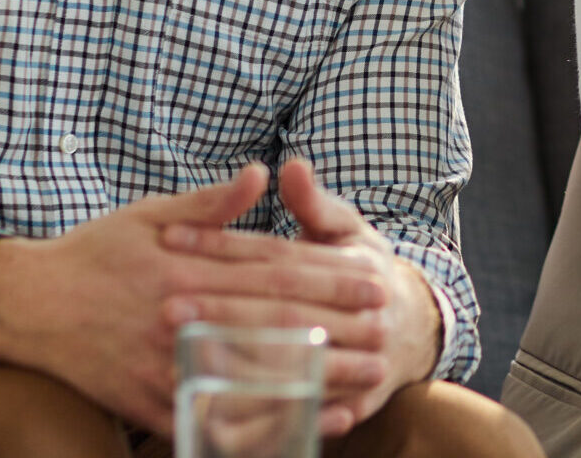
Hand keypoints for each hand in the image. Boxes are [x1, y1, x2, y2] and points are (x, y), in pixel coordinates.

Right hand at [0, 163, 393, 433]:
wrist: (23, 306)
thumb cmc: (92, 254)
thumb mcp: (149, 213)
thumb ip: (210, 202)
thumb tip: (261, 173)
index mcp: (186, 266)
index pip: (272, 271)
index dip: (327, 276)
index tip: (372, 277)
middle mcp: (180, 316)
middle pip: (273, 324)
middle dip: (337, 327)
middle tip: (387, 330)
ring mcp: (164, 363)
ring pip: (251, 374)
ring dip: (313, 378)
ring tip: (364, 380)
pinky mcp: (148, 402)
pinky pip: (212, 418)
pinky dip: (258, 425)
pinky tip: (298, 425)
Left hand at [161, 158, 440, 435]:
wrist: (413, 329)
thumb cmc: (362, 270)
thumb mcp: (347, 231)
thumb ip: (316, 203)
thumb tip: (291, 165)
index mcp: (359, 268)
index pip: (280, 257)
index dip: (225, 247)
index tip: (172, 239)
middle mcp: (367, 317)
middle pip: (283, 314)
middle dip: (223, 310)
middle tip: (167, 306)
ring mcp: (364, 364)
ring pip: (290, 366)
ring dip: (235, 362)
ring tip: (180, 356)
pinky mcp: (356, 405)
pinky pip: (303, 412)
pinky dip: (262, 414)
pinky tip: (218, 406)